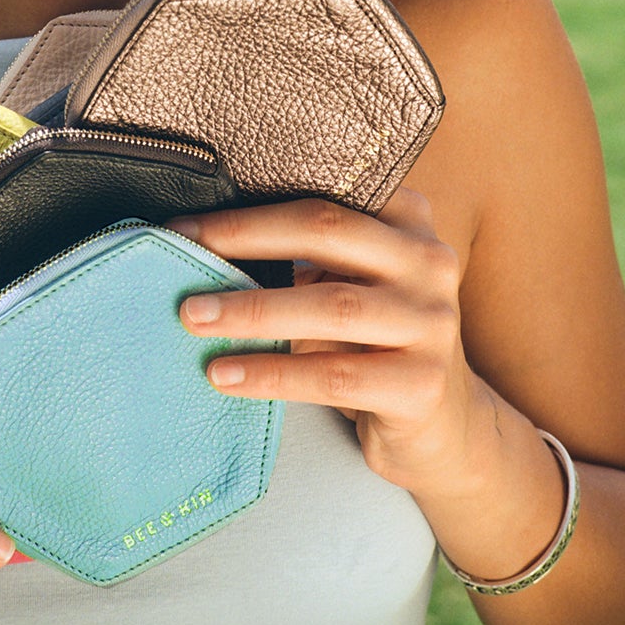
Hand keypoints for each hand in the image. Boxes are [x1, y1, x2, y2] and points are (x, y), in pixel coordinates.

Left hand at [170, 192, 492, 500]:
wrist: (442, 428)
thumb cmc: (373, 342)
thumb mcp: (350, 283)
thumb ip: (306, 254)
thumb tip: (200, 239)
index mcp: (408, 218)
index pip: (322, 195)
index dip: (250, 207)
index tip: (185, 223)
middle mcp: (429, 261)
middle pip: (327, 231)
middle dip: (245, 240)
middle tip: (182, 254)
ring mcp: (433, 322)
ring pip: (331, 306)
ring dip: (252, 311)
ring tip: (193, 318)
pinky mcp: (423, 385)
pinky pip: (335, 376)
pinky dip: (273, 374)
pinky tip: (226, 374)